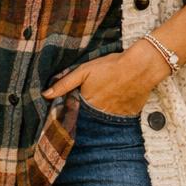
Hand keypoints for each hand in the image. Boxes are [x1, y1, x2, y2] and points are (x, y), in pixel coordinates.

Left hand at [42, 46, 167, 115]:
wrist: (141, 67)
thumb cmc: (111, 66)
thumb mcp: (84, 71)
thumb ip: (64, 83)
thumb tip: (45, 95)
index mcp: (87, 104)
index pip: (75, 113)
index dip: (73, 109)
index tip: (73, 105)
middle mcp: (100, 114)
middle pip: (90, 118)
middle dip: (87, 113)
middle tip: (94, 99)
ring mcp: (116, 117)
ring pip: (105, 119)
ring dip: (102, 113)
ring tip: (106, 100)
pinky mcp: (130, 115)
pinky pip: (120, 118)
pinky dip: (118, 112)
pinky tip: (119, 101)